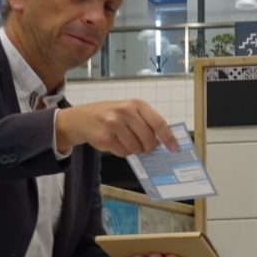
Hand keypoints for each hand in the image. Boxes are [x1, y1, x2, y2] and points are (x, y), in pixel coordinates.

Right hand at [57, 100, 177, 156]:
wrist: (82, 118)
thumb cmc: (111, 115)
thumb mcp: (129, 111)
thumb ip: (146, 122)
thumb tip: (162, 142)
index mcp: (136, 104)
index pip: (158, 122)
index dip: (168, 137)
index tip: (174, 148)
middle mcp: (125, 111)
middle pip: (148, 139)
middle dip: (148, 147)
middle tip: (145, 148)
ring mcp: (113, 124)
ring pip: (136, 148)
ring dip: (133, 150)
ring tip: (125, 141)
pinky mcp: (104, 137)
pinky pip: (123, 152)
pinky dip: (122, 152)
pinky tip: (115, 143)